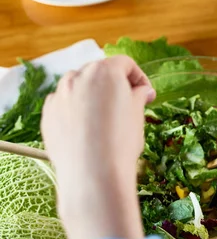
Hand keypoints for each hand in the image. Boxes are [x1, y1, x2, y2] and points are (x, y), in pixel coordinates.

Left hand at [42, 56, 155, 238]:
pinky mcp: (48, 115)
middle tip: (128, 105)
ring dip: (94, 97)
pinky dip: (77, 111)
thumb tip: (141, 91)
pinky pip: (65, 105)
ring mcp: (59, 96)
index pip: (125, 64)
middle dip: (115, 85)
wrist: (93, 175)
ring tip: (106, 119)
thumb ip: (138, 95)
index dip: (139, 77)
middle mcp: (77, 78)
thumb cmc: (121, 141)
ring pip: (79, 88)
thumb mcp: (138, 114)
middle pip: (99, 72)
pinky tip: (88, 131)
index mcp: (104, 72)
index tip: (146, 94)